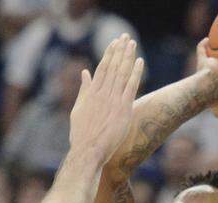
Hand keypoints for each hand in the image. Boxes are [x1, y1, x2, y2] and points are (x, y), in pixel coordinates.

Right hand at [68, 34, 144, 165]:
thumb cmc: (81, 134)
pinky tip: (140, 61)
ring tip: (132, 43)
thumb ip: (83, 90)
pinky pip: (131, 86)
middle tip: (126, 37)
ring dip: (128, 56)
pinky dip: (136, 73)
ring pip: (122, 73)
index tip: (114, 42)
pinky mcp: (123, 109)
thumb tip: (84, 73)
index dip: (109, 53)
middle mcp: (102, 93)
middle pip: (113, 66)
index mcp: (91, 93)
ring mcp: (113, 100)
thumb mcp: (78, 109)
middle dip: (120, 50)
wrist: (88, 151)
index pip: (102, 67)